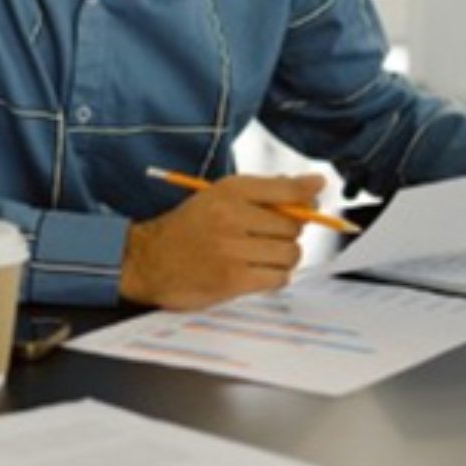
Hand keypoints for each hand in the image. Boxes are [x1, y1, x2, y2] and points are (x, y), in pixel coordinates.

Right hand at [119, 173, 323, 310]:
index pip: (286, 189)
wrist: (148, 259)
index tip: (317, 190)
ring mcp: (232, 249)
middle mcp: (231, 216)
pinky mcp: (234, 279)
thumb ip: (263, 192)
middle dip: (288, 233)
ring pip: (290, 254)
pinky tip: (254, 271)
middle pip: (293, 226)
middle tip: (268, 236)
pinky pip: (278, 278)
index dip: (308, 192)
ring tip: (259, 256)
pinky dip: (273, 277)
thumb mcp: (218, 197)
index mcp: (228, 191)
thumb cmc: (188, 228)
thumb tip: (311, 186)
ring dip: (282, 258)